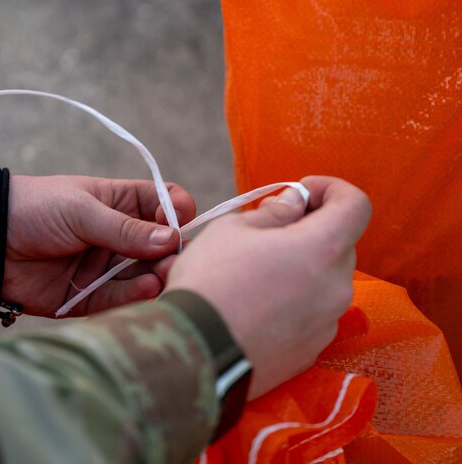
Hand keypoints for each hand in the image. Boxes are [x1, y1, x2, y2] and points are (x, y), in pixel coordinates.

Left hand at [0, 174, 195, 316]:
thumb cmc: (33, 208)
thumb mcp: (82, 210)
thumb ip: (125, 228)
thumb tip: (172, 239)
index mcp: (119, 205)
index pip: (163, 206)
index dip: (176, 215)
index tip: (179, 224)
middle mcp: (116, 238)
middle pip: (159, 248)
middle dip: (172, 254)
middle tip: (178, 262)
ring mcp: (102, 268)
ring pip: (141, 276)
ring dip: (156, 277)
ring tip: (163, 277)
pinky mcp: (85, 297)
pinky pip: (115, 300)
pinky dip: (132, 296)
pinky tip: (147, 288)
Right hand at [165, 176, 370, 398]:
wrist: (195, 353)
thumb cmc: (211, 281)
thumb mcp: (232, 229)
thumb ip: (274, 212)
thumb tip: (294, 204)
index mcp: (323, 248)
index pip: (355, 205)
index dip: (330, 189)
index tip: (299, 193)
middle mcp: (337, 287)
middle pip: (339, 244)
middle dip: (309, 230)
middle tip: (266, 233)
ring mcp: (327, 324)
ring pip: (325, 281)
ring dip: (302, 267)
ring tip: (256, 273)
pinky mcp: (311, 352)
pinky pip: (312, 314)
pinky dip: (294, 301)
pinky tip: (256, 307)